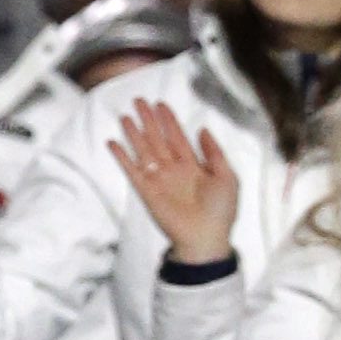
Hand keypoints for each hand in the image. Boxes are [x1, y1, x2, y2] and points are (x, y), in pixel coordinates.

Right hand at [107, 103, 239, 264]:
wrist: (206, 238)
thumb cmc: (221, 210)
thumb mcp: (227, 177)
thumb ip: (215, 152)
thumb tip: (203, 129)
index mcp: (193, 165)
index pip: (177, 137)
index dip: (169, 121)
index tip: (160, 104)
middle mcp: (173, 169)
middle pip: (157, 139)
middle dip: (148, 120)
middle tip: (138, 100)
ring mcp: (159, 180)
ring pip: (143, 151)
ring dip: (133, 134)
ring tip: (124, 116)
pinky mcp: (146, 191)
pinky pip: (132, 170)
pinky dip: (122, 157)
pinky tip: (113, 142)